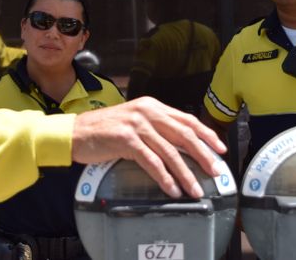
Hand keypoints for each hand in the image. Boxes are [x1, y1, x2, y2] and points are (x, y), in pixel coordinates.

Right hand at [71, 97, 226, 198]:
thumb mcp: (133, 122)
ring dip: (185, 173)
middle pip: (184, 134)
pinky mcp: (125, 140)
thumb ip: (155, 128)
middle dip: (203, 155)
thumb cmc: (103, 130)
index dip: (206, 134)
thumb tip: (180, 146)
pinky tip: (171, 189)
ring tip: (195, 189)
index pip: (186, 119)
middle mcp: (147, 112)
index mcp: (151, 106)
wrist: (74, 132)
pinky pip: (151, 161)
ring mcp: (136, 125)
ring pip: (170, 152)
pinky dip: (164, 177)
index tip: (220, 148)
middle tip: (215, 171)